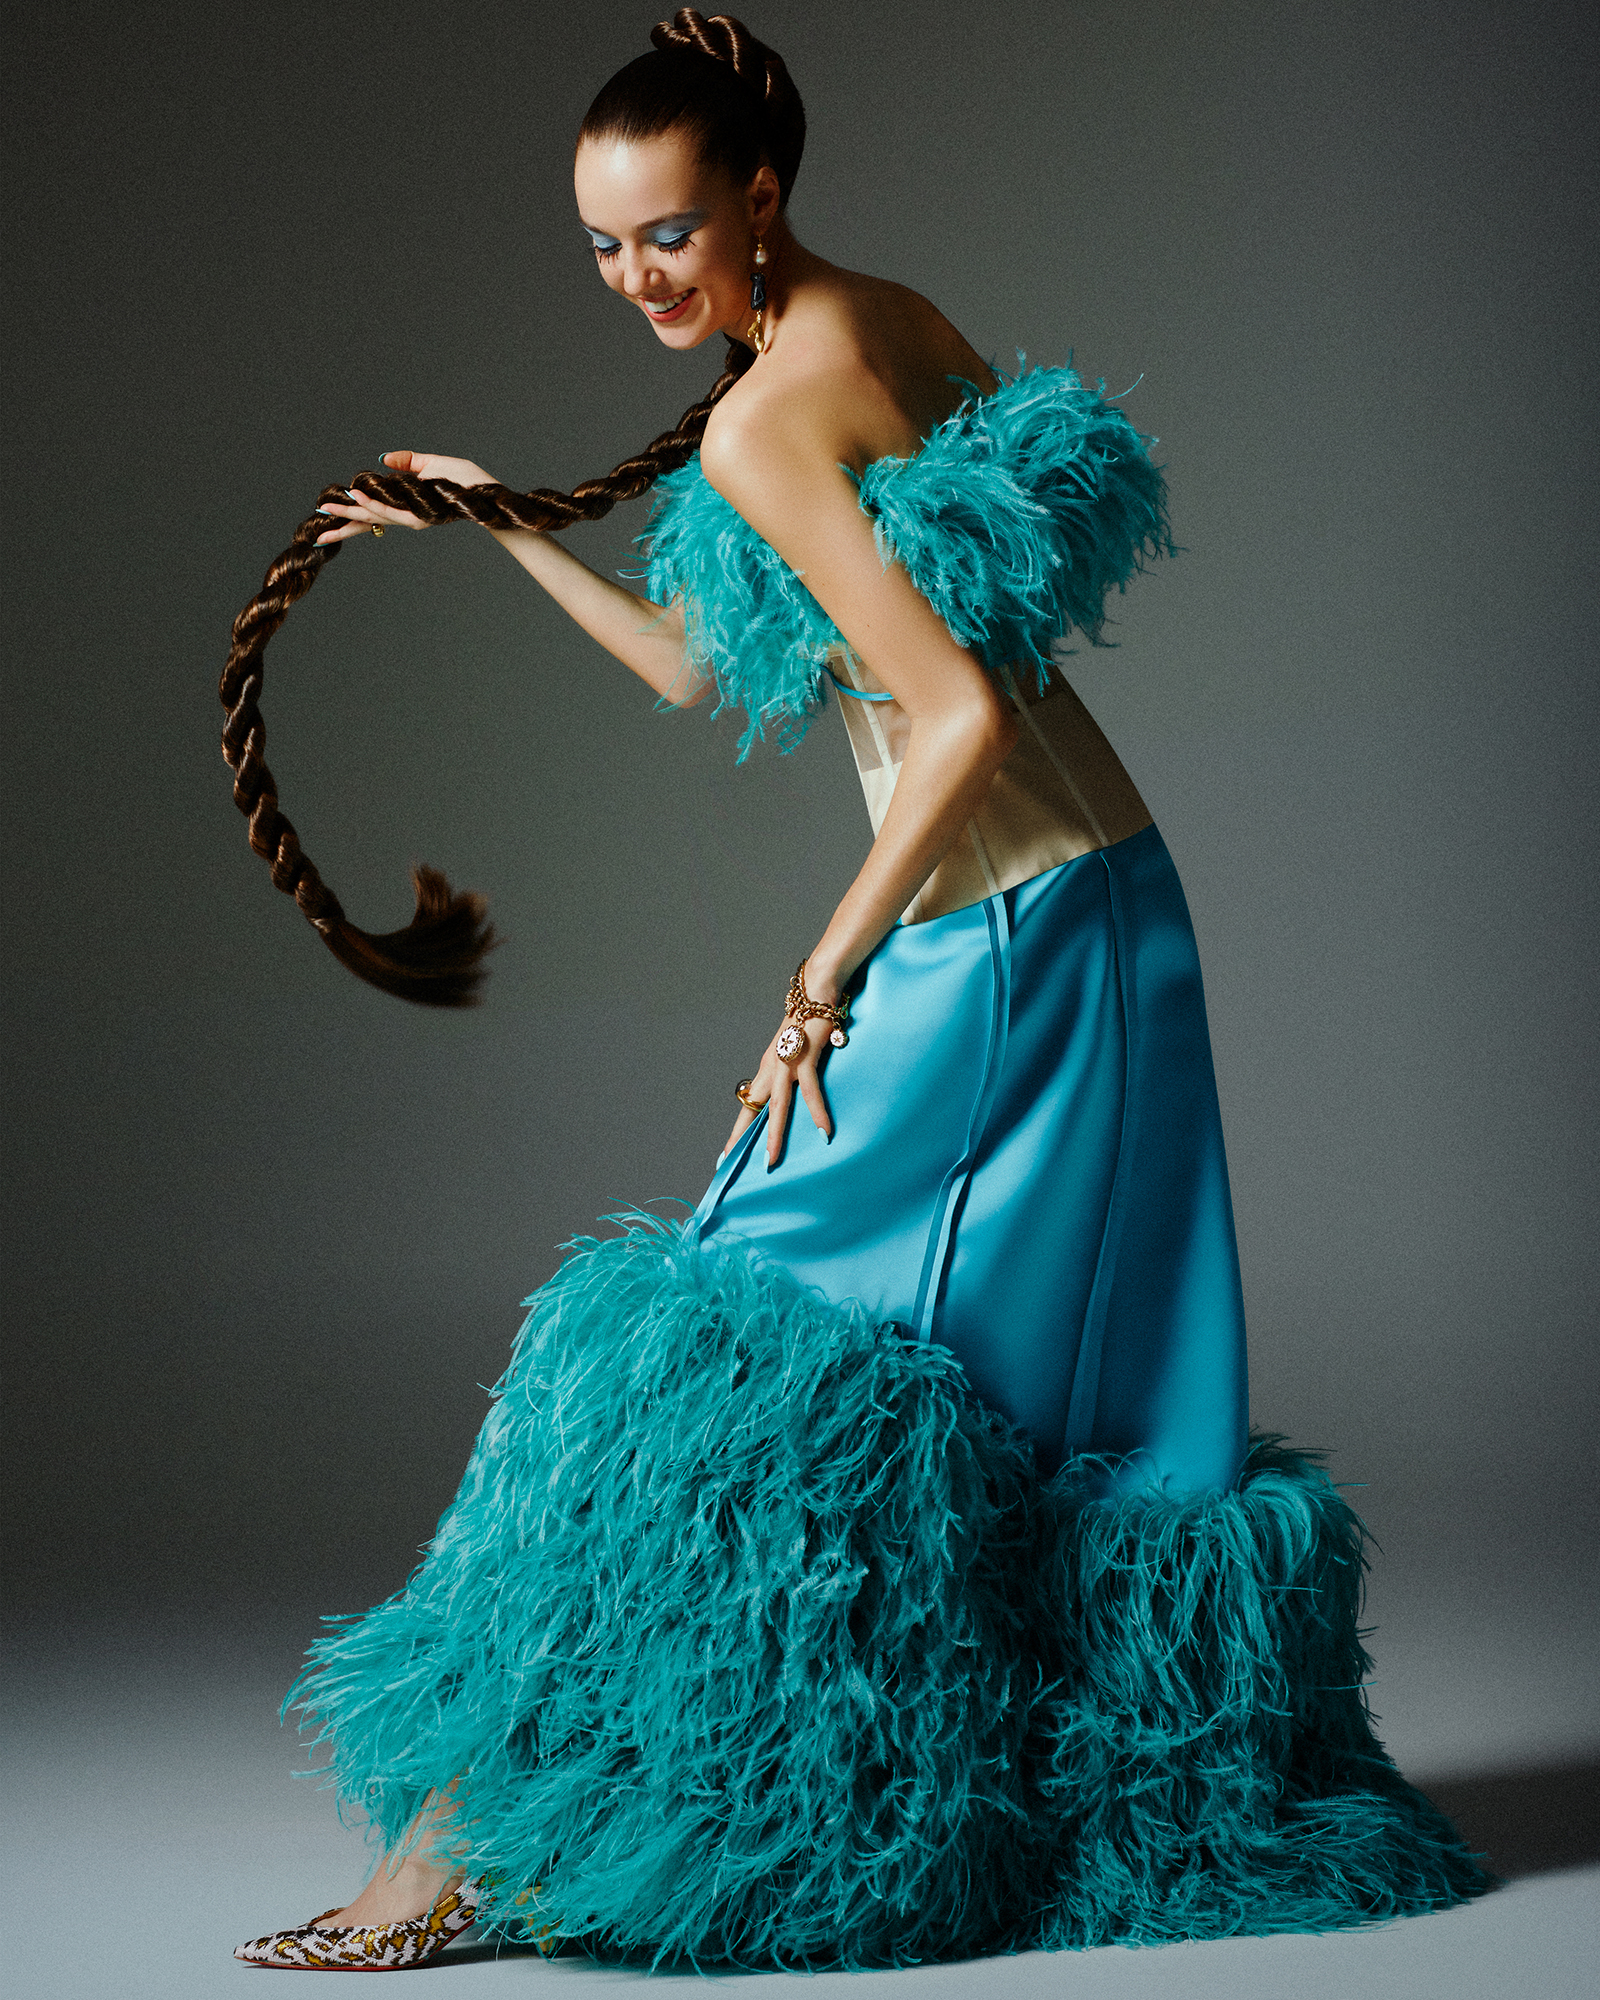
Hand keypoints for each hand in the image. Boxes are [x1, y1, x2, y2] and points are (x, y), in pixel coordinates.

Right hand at [313, 451, 497, 544]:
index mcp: (406, 506)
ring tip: (328, 506)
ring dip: (351, 510)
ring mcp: (412, 517)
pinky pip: (391, 510)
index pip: (373, 513)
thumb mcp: (430, 464)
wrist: (485, 490)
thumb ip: (405, 463)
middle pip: (368, 521)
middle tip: (317, 531)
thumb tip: (383, 461)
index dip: (351, 517)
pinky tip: (357, 496)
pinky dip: (373, 503)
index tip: (329, 521)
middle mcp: (407, 516)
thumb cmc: (463, 479)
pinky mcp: (420, 516)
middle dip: (342, 524)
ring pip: (374, 515)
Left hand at [724, 1014, 834, 1169]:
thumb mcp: (798, 1051)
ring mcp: (787, 1062)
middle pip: (752, 1111)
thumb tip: (800, 1094)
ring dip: (775, 1135)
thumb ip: (795, 1073)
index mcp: (767, 1069)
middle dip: (741, 1140)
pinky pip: (810, 1090)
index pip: (748, 1106)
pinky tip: (823, 1132)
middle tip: (730, 1165)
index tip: (726, 1156)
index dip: (737, 1132)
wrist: (816, 989)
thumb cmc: (810, 1021)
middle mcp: (771, 1068)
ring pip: (778, 1106)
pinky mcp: (805, 1055)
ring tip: (772, 1160)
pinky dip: (817, 1112)